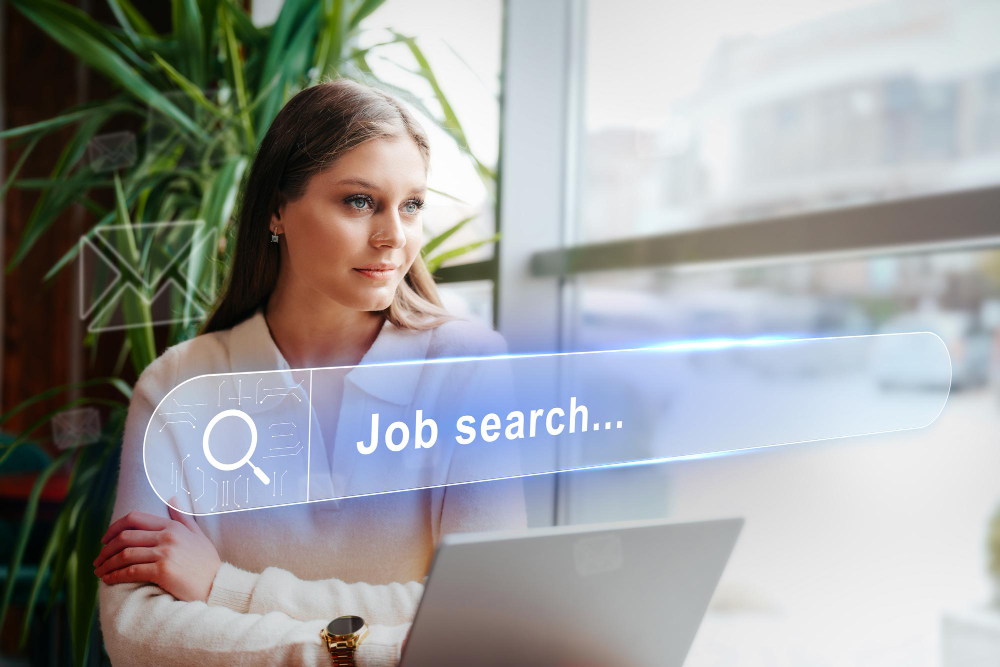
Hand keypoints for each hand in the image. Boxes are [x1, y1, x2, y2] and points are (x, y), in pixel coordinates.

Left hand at [93, 496, 221, 601]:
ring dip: (107, 564)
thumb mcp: (198, 535)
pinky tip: (108, 580)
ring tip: (100, 572)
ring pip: (124, 555)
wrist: (218, 585)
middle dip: (106, 549)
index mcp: (173, 526)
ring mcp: (165, 553)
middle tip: (98, 560)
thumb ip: (183, 517)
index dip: (114, 528)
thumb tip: (172, 498)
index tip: (105, 540)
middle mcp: (168, 536)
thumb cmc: (207, 563)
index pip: (134, 519)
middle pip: (125, 537)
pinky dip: (115, 575)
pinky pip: (130, 571)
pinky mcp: (163, 571)